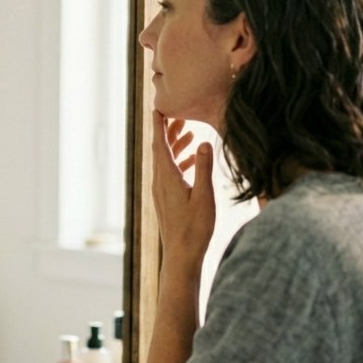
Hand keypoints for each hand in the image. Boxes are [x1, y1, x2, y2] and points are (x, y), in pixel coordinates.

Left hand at [151, 111, 215, 272]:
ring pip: (165, 162)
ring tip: (189, 133)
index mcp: (166, 178)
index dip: (159, 125)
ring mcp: (161, 192)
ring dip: (176, 146)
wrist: (181, 255)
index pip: (159, 144)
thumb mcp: (204, 196)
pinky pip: (169, 174)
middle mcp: (160, 182)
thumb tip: (203, 142)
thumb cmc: (195, 228)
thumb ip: (203, 168)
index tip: (159, 107)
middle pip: (161, 150)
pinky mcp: (166, 200)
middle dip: (169, 131)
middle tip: (180, 114)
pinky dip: (179, 162)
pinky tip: (192, 161)